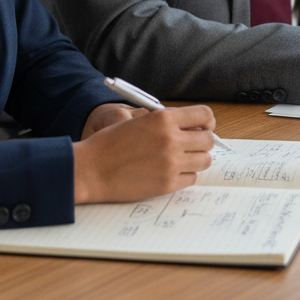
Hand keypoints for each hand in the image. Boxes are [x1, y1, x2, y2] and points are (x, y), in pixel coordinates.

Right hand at [72, 105, 215, 203]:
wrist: (90, 170)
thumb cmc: (111, 144)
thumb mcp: (140, 122)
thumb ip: (167, 122)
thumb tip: (195, 128)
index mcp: (163, 118)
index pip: (205, 115)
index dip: (206, 122)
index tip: (203, 127)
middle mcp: (171, 139)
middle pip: (208, 140)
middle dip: (201, 143)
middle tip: (189, 147)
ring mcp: (171, 163)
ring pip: (205, 160)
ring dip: (195, 160)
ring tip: (179, 161)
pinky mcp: (168, 184)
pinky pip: (192, 178)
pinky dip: (184, 176)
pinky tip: (169, 173)